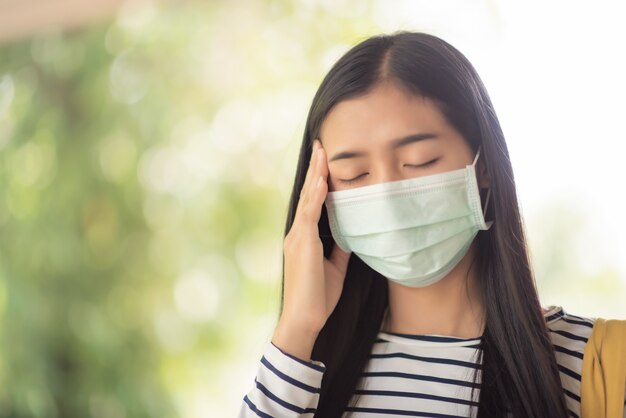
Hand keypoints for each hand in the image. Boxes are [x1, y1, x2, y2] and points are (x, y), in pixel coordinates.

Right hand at [271, 139, 351, 360]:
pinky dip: (316, 197)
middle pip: (308, 194)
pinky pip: (310, 215)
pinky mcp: (302, 244)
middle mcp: (298, 233)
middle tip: (322, 144)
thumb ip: (340, 248)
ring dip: (316, 174)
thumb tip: (352, 232)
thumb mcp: (335, 268)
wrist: (305, 319)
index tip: (326, 160)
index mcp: (305, 238)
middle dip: (316, 168)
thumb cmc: (318, 297)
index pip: (312, 202)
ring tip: (322, 151)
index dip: (318, 180)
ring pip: (308, 199)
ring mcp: (298, 237)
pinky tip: (322, 180)